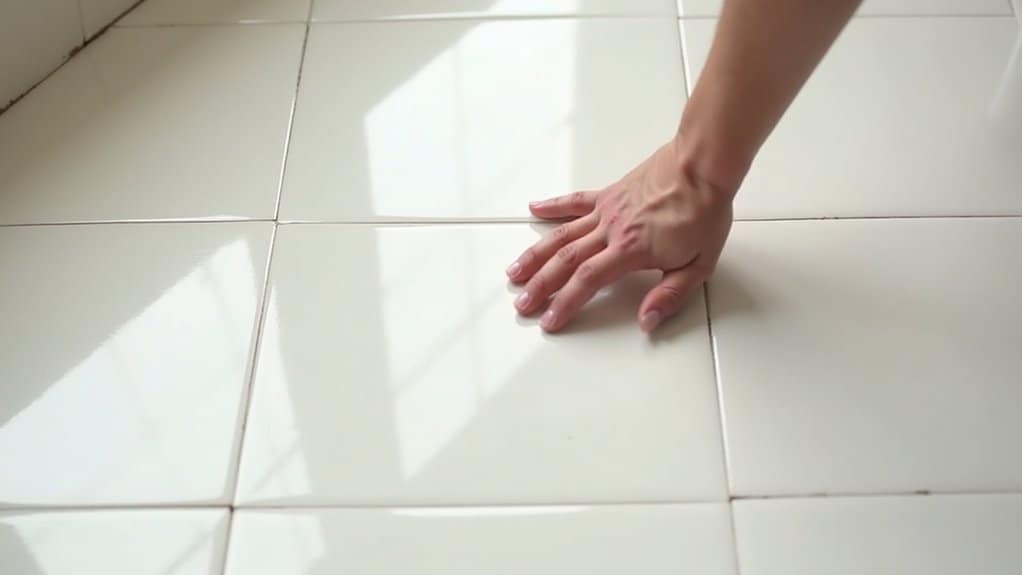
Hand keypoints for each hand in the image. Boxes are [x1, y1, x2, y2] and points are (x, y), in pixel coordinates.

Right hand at [506, 138, 735, 332]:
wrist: (702, 166)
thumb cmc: (704, 212)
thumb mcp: (699, 264)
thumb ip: (670, 295)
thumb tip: (647, 321)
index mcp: (631, 250)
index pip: (587, 282)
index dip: (565, 304)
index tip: (549, 321)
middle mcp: (611, 230)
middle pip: (565, 261)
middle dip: (540, 286)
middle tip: (522, 304)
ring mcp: (607, 211)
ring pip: (562, 236)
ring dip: (536, 255)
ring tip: (515, 271)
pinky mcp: (609, 194)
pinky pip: (575, 201)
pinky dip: (553, 206)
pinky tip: (534, 210)